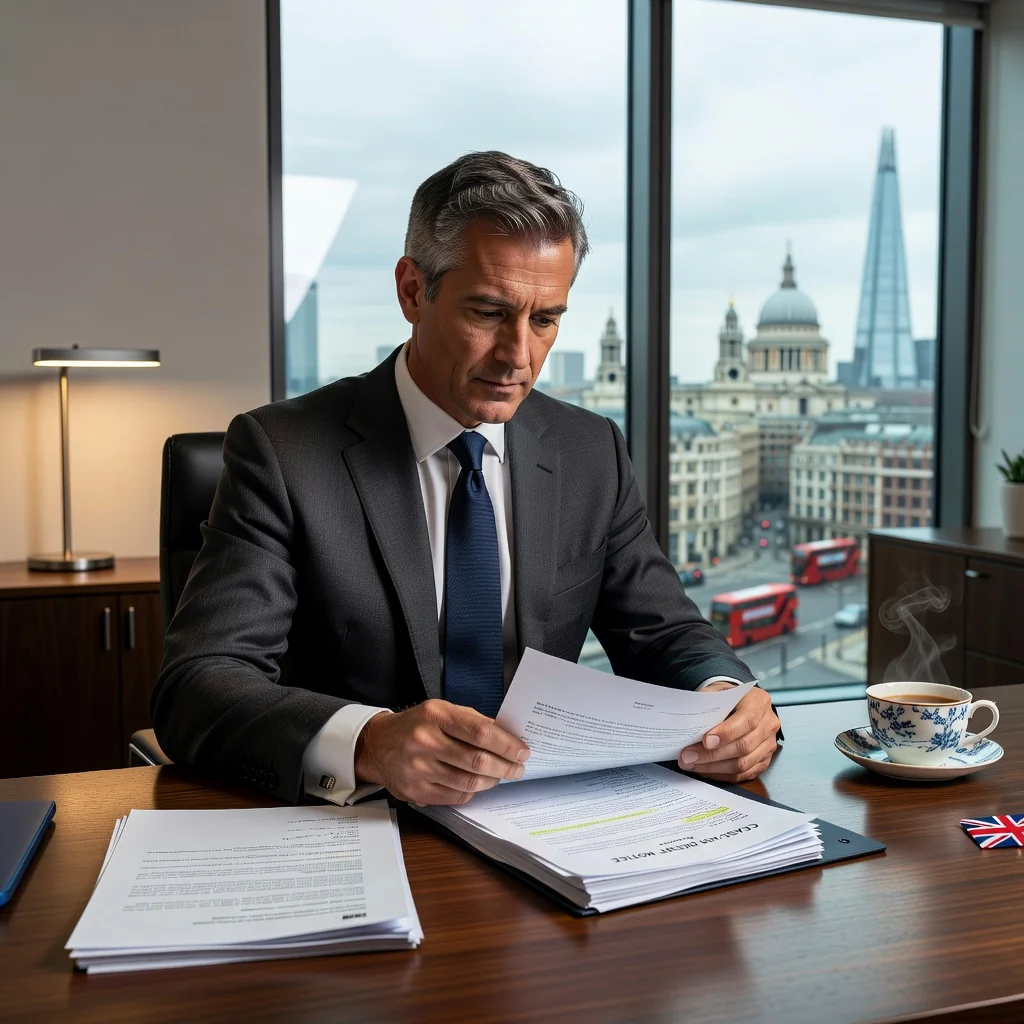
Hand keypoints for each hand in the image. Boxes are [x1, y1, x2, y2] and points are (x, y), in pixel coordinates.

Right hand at [354, 699, 529, 805]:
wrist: (378, 745)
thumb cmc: (416, 725)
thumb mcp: (441, 710)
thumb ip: (472, 721)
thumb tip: (506, 735)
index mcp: (435, 716)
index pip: (480, 732)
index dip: (506, 744)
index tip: (522, 751)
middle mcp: (425, 741)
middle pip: (477, 760)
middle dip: (506, 766)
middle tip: (518, 768)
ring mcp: (419, 769)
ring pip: (469, 782)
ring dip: (492, 781)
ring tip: (501, 775)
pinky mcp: (416, 791)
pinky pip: (456, 797)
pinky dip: (473, 792)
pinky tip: (479, 783)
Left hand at [677, 685, 779, 782]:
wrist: (738, 702)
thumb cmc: (726, 697)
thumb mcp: (717, 692)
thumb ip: (707, 704)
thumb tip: (690, 724)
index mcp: (759, 702)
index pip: (747, 720)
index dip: (727, 733)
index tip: (706, 741)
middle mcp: (768, 724)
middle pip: (744, 746)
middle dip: (713, 754)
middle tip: (689, 756)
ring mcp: (768, 744)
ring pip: (743, 763)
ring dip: (714, 767)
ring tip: (692, 764)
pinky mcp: (763, 760)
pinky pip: (743, 773)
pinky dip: (721, 774)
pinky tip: (704, 769)